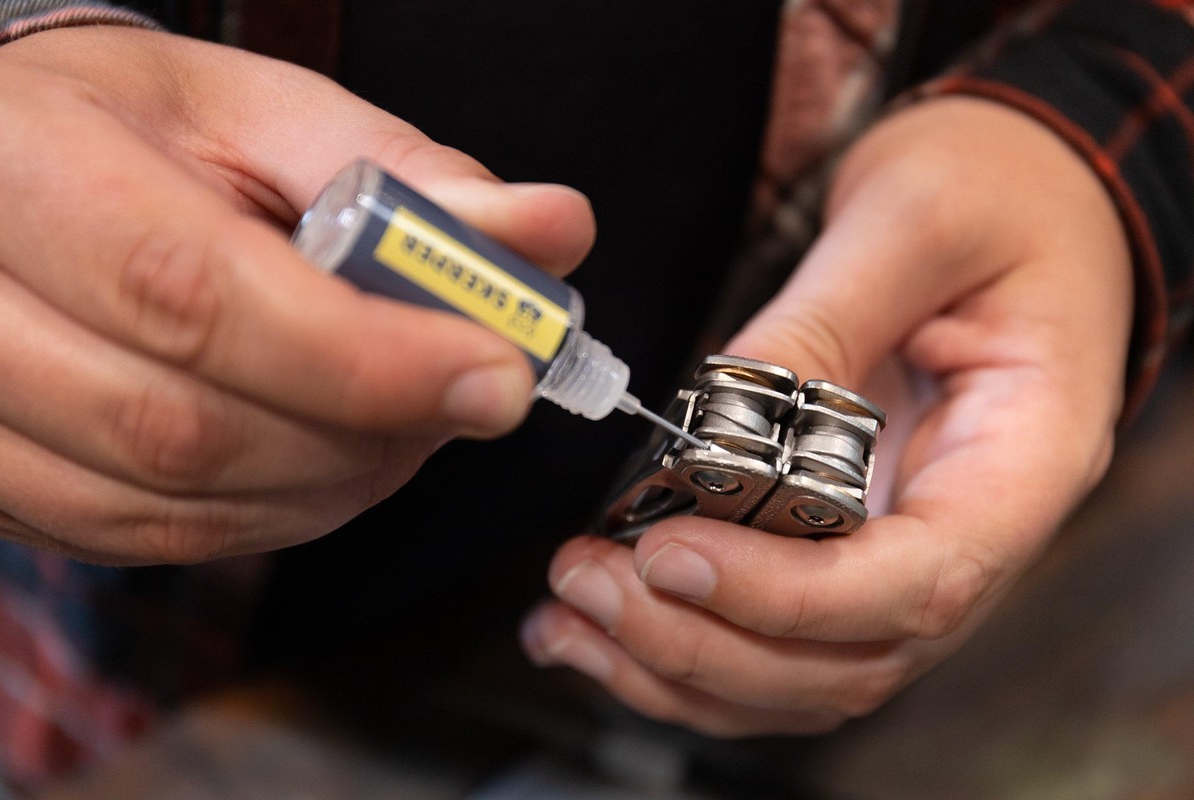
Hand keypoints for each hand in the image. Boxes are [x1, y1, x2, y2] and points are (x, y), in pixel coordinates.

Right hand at [0, 27, 593, 563]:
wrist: (14, 170)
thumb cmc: (137, 127)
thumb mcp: (268, 114)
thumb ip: (409, 178)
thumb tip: (549, 232)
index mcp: (27, 172)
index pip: (194, 296)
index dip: (364, 358)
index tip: (496, 375)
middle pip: (186, 427)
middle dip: (369, 430)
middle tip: (471, 391)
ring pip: (178, 507)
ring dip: (336, 480)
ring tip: (403, 412)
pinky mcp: (9, 485)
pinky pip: (159, 541)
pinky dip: (279, 511)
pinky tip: (331, 456)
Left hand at [522, 96, 1132, 734]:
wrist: (1030, 196)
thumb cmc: (999, 191)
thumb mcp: (916, 220)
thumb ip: (821, 320)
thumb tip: (714, 423)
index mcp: (1022, 460)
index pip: (917, 583)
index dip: (786, 597)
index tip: (671, 554)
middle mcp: (975, 532)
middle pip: (850, 657)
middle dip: (708, 642)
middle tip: (590, 581)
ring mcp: (914, 549)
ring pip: (806, 674)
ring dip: (682, 666)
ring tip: (570, 615)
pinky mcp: (857, 542)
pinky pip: (781, 637)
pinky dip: (688, 649)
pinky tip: (601, 627)